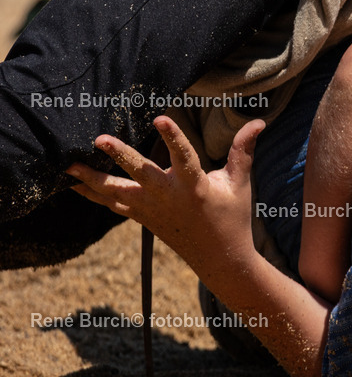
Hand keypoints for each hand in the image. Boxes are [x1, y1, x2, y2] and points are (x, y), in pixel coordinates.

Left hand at [67, 115, 264, 273]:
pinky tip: (72, 183)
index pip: (184, 157)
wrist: (219, 258)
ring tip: (66, 165)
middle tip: (99, 140)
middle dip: (120, 156)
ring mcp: (151, 210)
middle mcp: (169, 197)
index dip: (174, 137)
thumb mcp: (240, 184)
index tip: (161, 118)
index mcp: (195, 187)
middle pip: (140, 174)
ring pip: (115, 192)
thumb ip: (243, 151)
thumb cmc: (232, 216)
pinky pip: (111, 204)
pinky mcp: (141, 217)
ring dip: (90, 179)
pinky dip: (92, 194)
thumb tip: (260, 121)